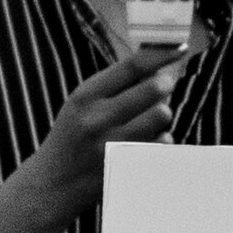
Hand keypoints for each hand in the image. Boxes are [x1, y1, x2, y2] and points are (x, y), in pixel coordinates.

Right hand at [23, 51, 178, 227]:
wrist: (53, 184)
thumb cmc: (73, 136)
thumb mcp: (82, 105)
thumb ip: (114, 86)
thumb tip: (158, 64)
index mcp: (85, 96)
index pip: (131, 67)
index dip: (161, 54)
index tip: (180, 48)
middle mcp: (98, 118)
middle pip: (153, 89)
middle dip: (165, 83)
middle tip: (165, 84)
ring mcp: (113, 144)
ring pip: (162, 114)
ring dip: (162, 113)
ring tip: (151, 117)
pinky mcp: (127, 166)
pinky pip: (163, 142)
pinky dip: (161, 139)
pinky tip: (145, 142)